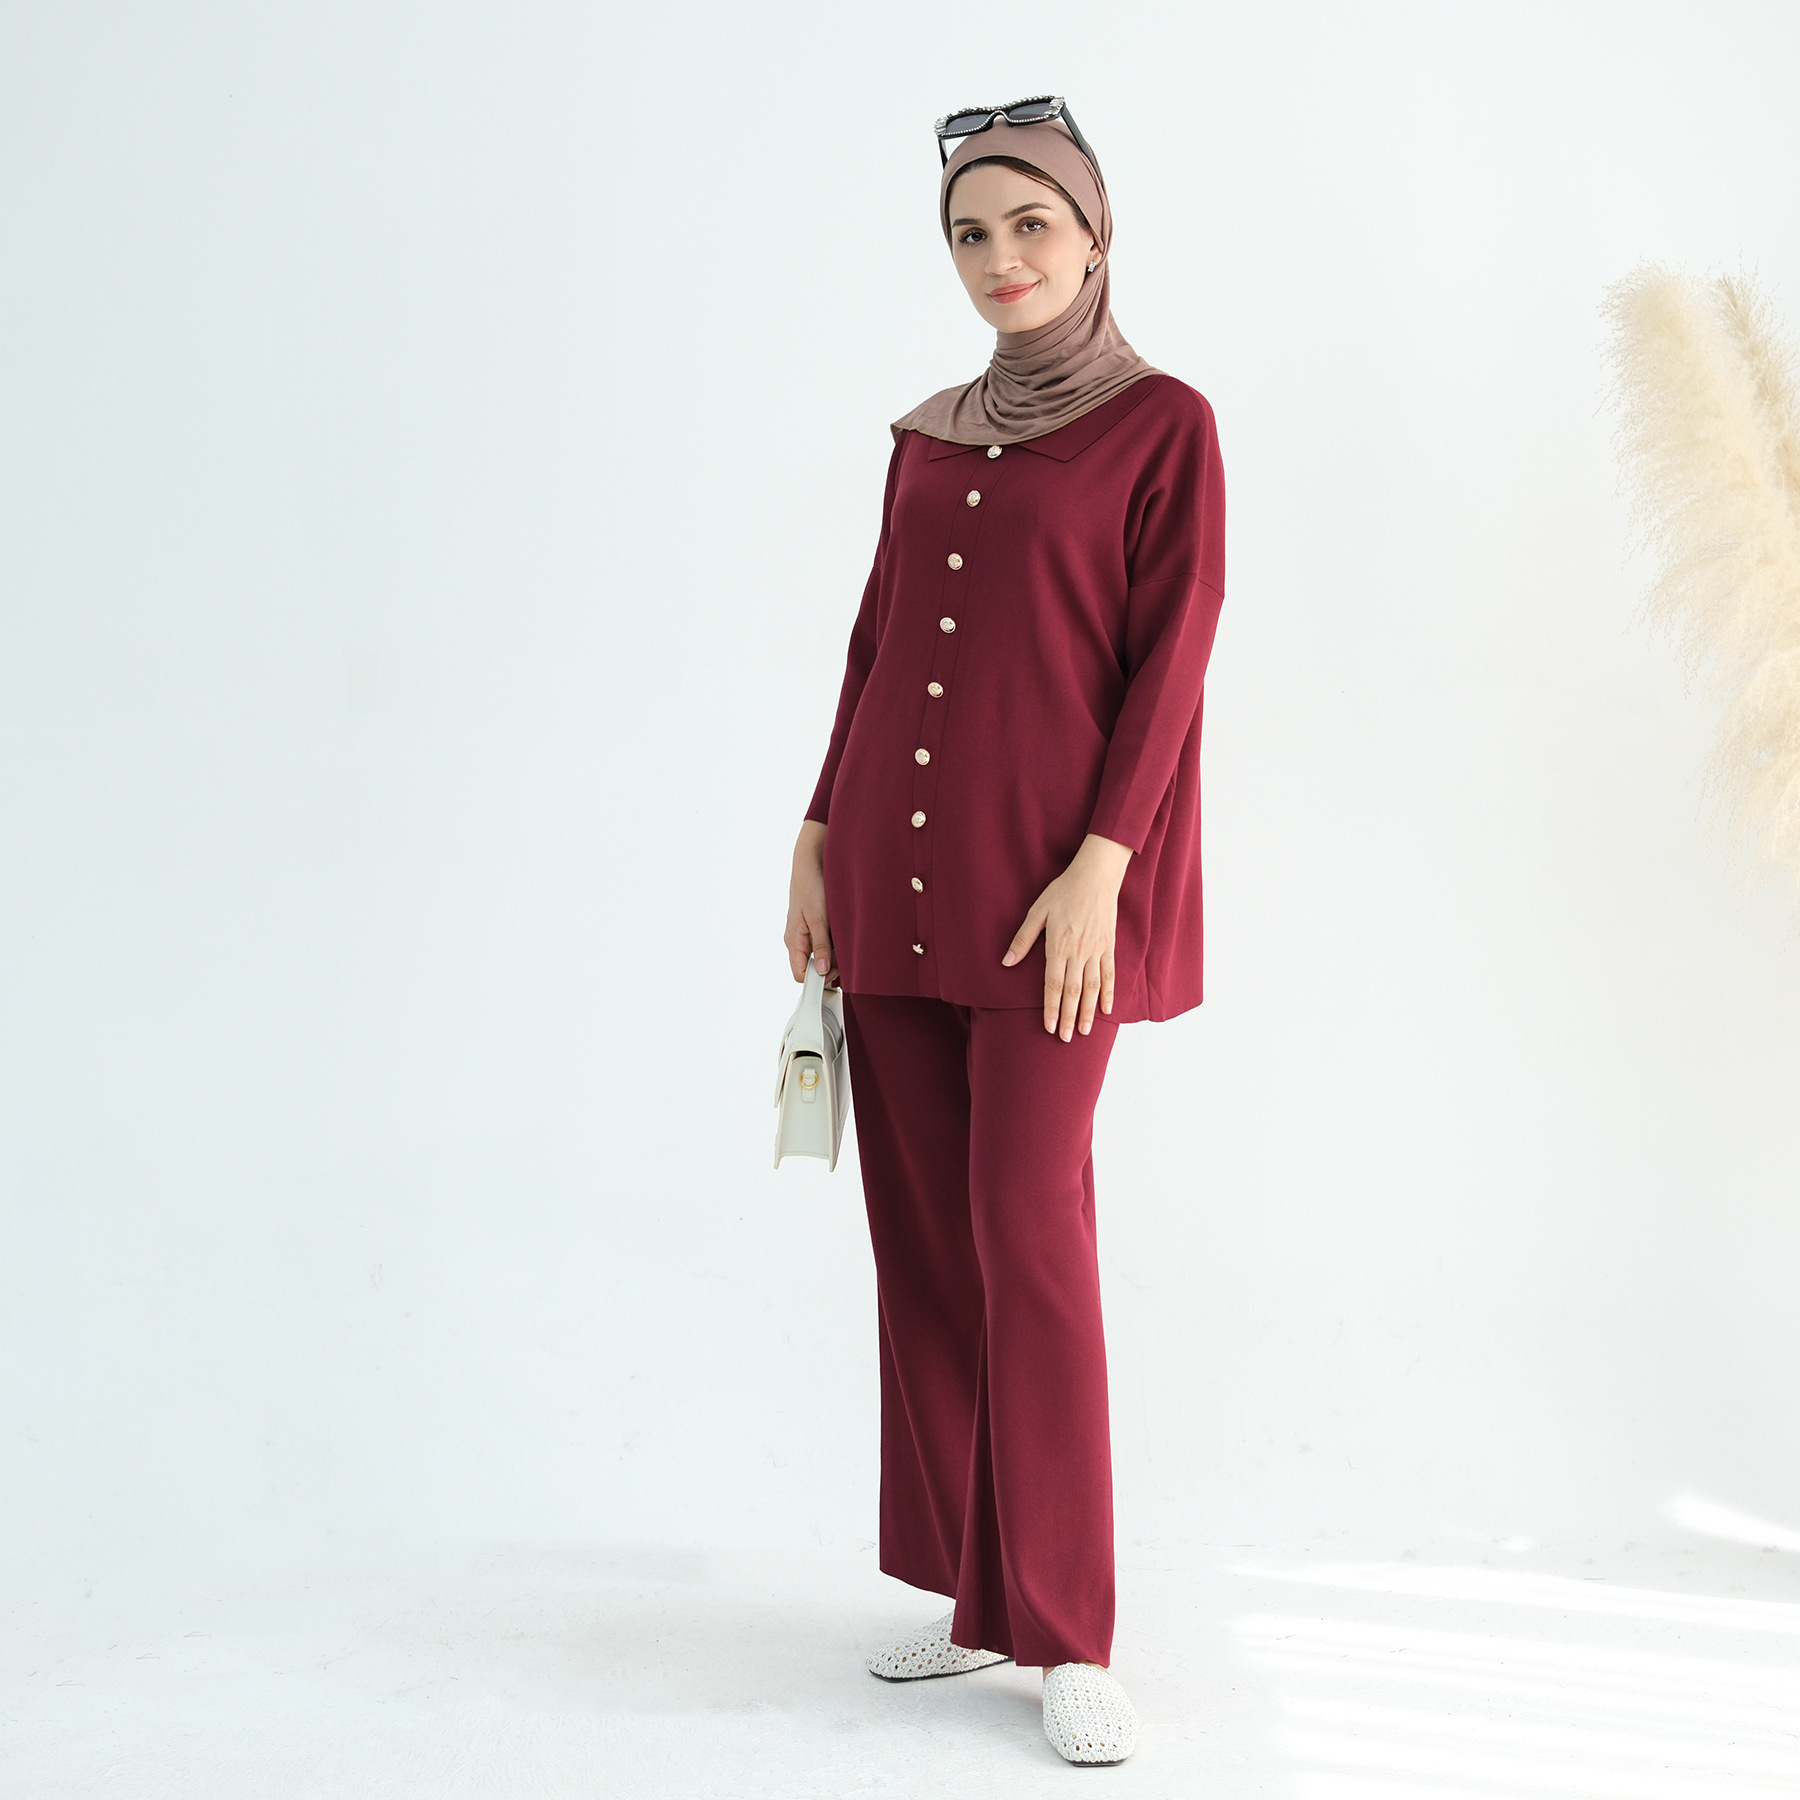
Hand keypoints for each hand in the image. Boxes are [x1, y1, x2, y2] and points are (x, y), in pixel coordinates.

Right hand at [785, 820, 836, 983]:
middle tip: (847, 959)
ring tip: (848, 942)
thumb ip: (821, 946)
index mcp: (794, 941)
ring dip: (837, 954)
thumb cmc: (810, 886)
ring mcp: (809, 933)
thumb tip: (823, 971)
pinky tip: (846, 934)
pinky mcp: (818, 926)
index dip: (816, 980)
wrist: (812, 861)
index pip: (800, 974)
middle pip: (814, 967)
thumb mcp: (818, 918)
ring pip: (823, 956)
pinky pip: (828, 943)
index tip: (834, 977)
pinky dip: (838, 943)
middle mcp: (800, 940)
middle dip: (831, 967)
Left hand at [1002, 834, 1131, 1039]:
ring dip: (1087, 1011)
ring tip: (1083, 1031)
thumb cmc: (1062, 892)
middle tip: (1064, 1039)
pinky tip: (1106, 1009)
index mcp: (1058, 946)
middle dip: (1067, 1017)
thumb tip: (1006, 962)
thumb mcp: (1037, 912)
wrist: (1095, 877)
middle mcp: (1078, 952)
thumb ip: (1023, 939)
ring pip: (1092, 987)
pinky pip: (1109, 974)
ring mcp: (1096, 951)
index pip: (1053, 985)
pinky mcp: (1108, 946)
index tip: (1048, 1027)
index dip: (1050, 1008)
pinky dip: (1108, 993)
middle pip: (1072, 991)